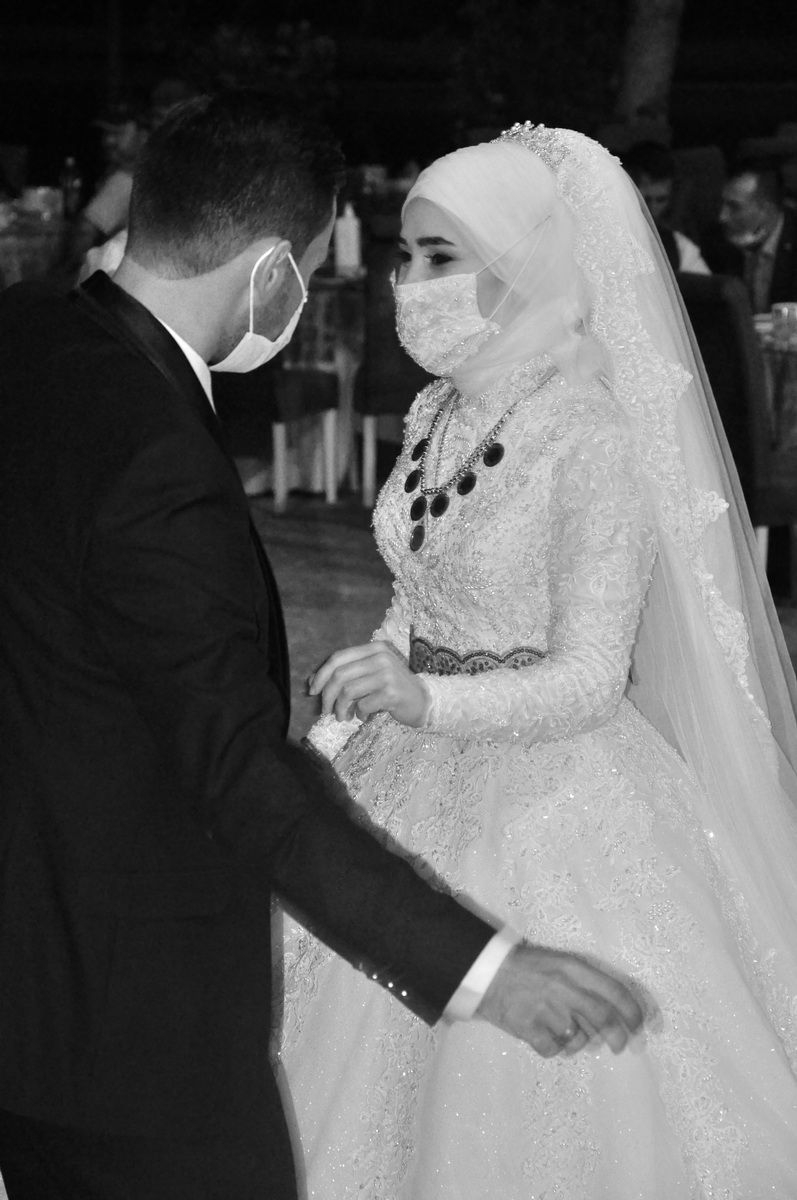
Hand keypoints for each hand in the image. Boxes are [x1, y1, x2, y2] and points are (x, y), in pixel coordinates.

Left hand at [308, 642, 430, 727]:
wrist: (423, 701)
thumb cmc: (392, 688)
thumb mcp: (368, 676)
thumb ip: (345, 675)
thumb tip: (312, 681)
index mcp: (374, 648)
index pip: (338, 658)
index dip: (321, 675)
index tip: (312, 692)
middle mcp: (381, 657)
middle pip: (339, 675)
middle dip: (327, 696)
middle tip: (326, 711)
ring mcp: (387, 674)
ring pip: (348, 691)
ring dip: (341, 709)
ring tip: (343, 717)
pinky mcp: (392, 692)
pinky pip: (363, 705)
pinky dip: (359, 714)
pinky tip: (364, 716)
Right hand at [476, 943, 643, 1057]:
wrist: (487, 972)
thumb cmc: (527, 967)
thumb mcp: (559, 963)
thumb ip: (584, 982)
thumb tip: (613, 1011)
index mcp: (573, 968)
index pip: (614, 991)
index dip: (631, 1011)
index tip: (638, 1024)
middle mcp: (563, 988)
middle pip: (603, 1019)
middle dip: (618, 1037)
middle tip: (620, 1046)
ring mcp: (546, 1010)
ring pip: (579, 1039)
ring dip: (579, 1042)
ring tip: (567, 1033)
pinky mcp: (529, 1029)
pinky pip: (554, 1050)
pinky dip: (555, 1049)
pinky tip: (547, 1038)